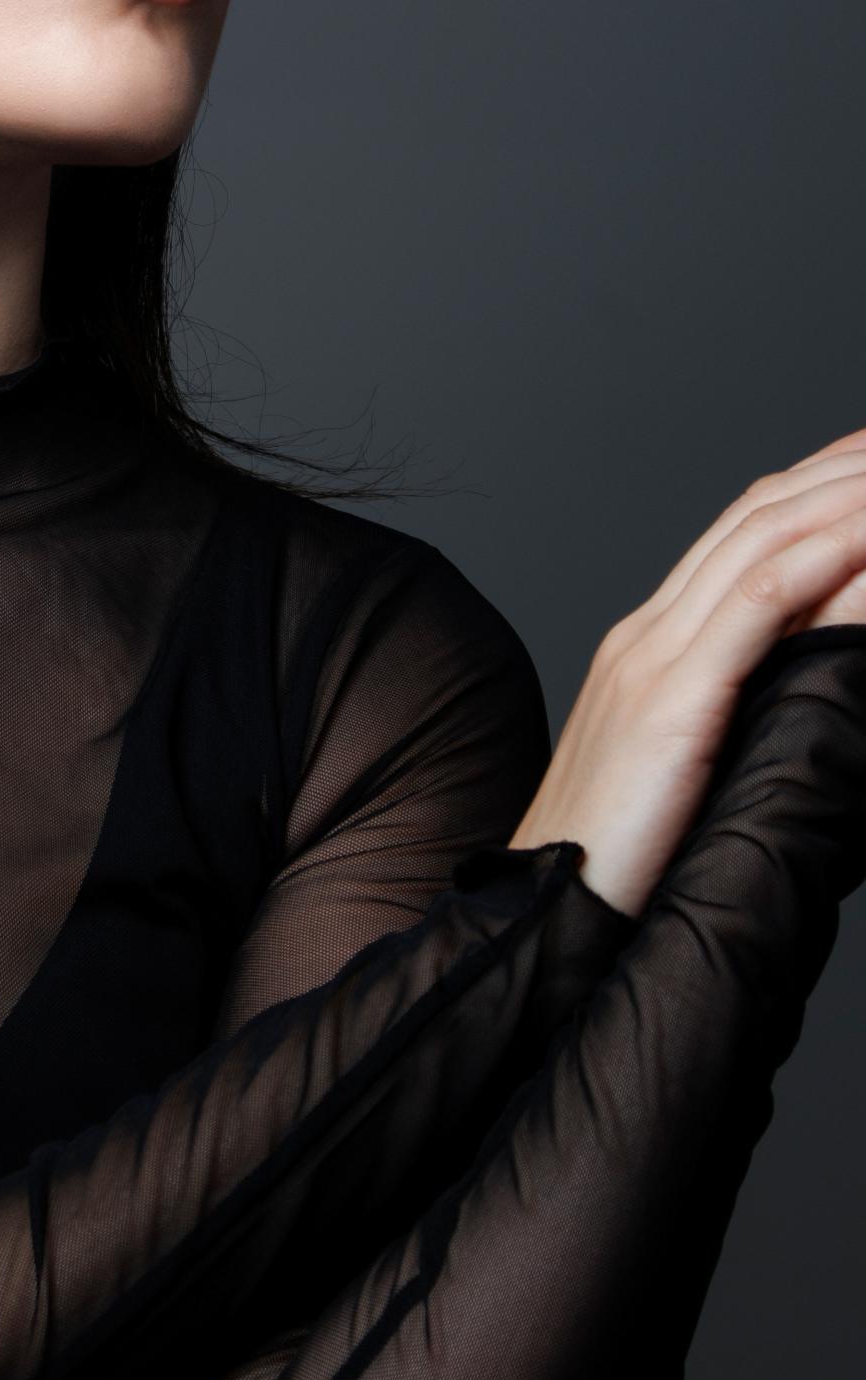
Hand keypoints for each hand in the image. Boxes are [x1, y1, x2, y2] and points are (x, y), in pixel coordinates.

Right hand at [509, 427, 865, 916]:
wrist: (544, 909)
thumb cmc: (619, 857)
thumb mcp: (687, 765)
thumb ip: (736, 711)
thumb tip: (814, 679)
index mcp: (648, 645)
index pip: (742, 529)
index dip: (815, 481)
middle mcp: (646, 635)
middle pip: (757, 516)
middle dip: (842, 470)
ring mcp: (651, 662)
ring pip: (760, 544)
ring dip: (843, 501)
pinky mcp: (669, 703)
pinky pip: (752, 611)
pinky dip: (815, 564)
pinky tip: (863, 541)